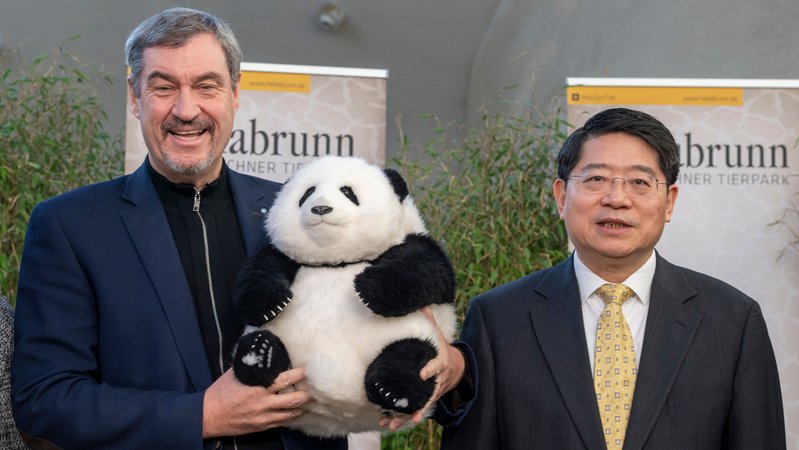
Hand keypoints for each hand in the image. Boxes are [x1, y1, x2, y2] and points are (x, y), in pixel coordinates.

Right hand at [202, 367, 311, 436]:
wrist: (208, 416)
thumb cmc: (220, 391)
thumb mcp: (235, 373)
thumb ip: (251, 365)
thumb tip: (262, 352)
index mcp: (257, 387)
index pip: (285, 380)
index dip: (299, 374)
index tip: (309, 368)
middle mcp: (263, 403)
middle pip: (293, 400)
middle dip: (307, 394)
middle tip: (317, 388)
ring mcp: (263, 417)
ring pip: (290, 414)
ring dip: (302, 407)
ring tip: (312, 401)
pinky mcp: (261, 426)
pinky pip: (281, 422)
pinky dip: (291, 417)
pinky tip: (298, 412)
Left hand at [379, 306, 464, 430]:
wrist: (456, 367)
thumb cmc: (440, 348)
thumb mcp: (437, 334)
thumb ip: (428, 321)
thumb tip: (420, 303)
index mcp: (440, 363)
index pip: (436, 366)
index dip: (430, 370)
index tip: (422, 374)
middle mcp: (437, 380)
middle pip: (428, 393)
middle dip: (419, 403)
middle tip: (409, 411)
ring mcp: (432, 391)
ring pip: (420, 406)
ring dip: (406, 416)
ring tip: (391, 424)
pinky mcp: (427, 399)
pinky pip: (415, 409)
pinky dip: (403, 418)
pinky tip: (391, 425)